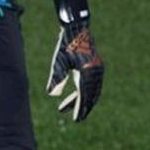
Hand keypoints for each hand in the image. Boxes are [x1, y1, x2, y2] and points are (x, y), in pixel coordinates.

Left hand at [47, 0, 103, 120]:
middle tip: (77, 119)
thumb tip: (51, 94)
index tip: (76, 119)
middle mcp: (96, 72)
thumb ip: (56, 78)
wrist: (77, 29)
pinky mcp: (95, 68)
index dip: (80, 108)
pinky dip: (83, 92)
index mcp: (88, 72)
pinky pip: (91, 85)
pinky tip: (73, 97)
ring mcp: (97, 70)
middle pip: (91, 95)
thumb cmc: (65, 45)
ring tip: (67, 109)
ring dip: (82, 100)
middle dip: (84, 108)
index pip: (84, 95)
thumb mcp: (58, 61)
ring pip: (91, 91)